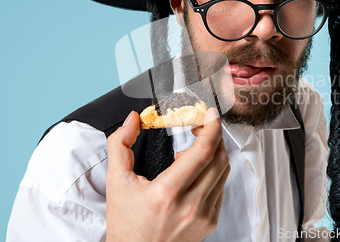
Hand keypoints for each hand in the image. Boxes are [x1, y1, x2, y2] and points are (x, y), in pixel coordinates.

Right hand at [106, 108, 229, 241]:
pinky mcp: (210, 222)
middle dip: (214, 136)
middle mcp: (190, 206)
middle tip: (201, 125)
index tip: (210, 114)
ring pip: (223, 172)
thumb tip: (132, 120)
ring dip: (214, 153)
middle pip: (219, 159)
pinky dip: (213, 172)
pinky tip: (195, 172)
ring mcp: (204, 216)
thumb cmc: (126, 224)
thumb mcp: (116, 183)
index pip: (203, 153)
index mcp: (167, 193)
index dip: (211, 128)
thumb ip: (120, 145)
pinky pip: (221, 187)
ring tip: (192, 151)